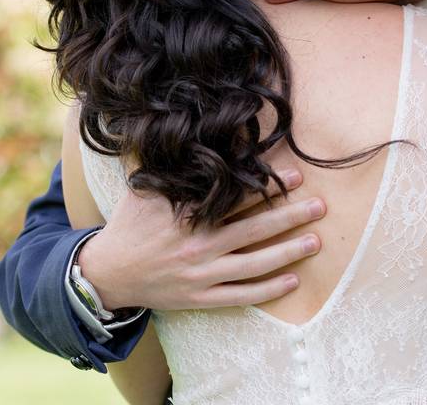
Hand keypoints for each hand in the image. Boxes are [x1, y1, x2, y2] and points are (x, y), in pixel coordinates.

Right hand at [78, 168, 325, 310]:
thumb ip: (167, 164)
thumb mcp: (143, 188)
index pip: (235, 197)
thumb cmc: (130, 225)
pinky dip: (268, 290)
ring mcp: (201, 274)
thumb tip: (183, 129)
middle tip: (319, 206)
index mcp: (186, 214)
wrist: (107, 273)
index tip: (294, 175)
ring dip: (288, 252)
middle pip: (253, 229)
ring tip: (315, 241)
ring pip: (254, 264)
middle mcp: (197, 244)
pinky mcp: (200, 297)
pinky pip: (241, 295)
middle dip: (289, 216)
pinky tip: (293, 280)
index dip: (267, 185)